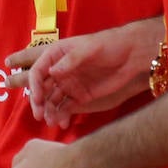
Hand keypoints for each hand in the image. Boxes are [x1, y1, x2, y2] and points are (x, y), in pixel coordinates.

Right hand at [17, 25, 156, 128]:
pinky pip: (66, 107)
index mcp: (57, 55)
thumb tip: (52, 72)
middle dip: (38, 102)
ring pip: (52, 100)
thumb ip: (70, 60)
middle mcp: (59, 70)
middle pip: (42, 88)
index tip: (37, 99)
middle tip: (38, 115)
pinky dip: (62, 115)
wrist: (131, 55)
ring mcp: (69, 84)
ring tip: (51, 122)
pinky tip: (62, 123)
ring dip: (49, 111)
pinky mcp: (80, 96)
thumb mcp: (89, 49)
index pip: (38, 71)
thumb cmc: (109, 44)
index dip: (35, 85)